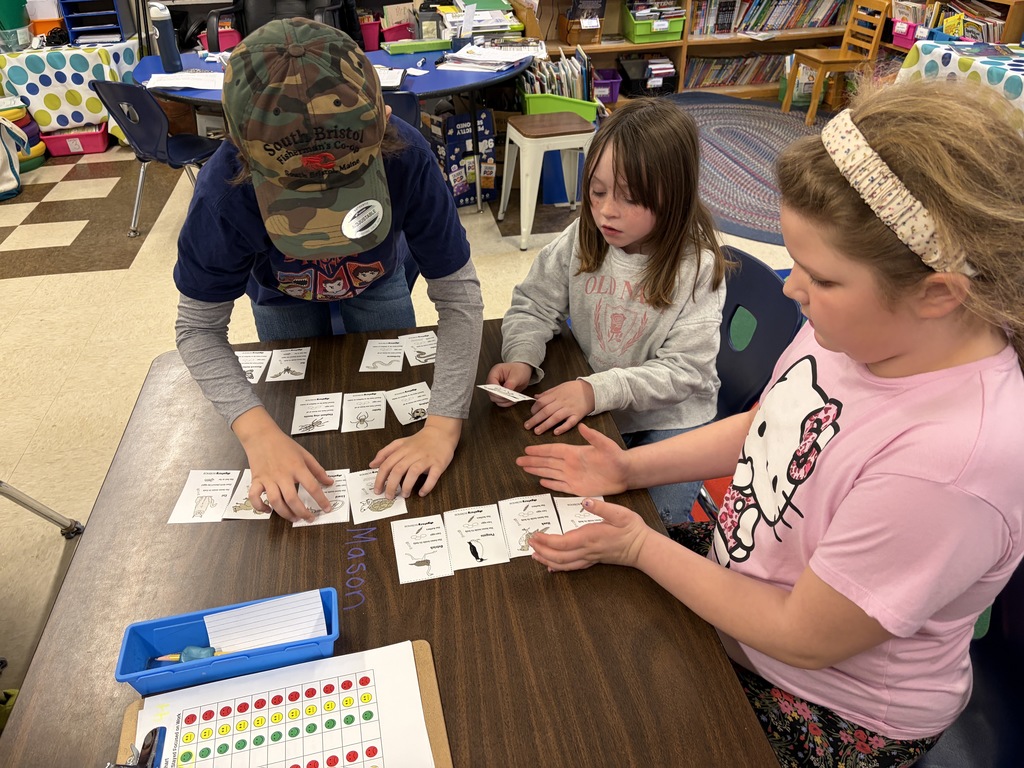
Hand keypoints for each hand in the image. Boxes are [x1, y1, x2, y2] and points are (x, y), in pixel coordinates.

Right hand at [233, 407, 332, 522]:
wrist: (261, 435)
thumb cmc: (284, 445)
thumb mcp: (305, 454)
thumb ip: (318, 470)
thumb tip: (329, 482)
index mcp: (297, 467)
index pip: (312, 486)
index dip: (321, 500)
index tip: (327, 508)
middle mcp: (282, 475)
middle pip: (292, 498)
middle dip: (302, 512)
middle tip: (309, 518)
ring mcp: (268, 478)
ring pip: (275, 501)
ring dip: (285, 513)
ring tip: (293, 518)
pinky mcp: (256, 480)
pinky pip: (254, 497)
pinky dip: (260, 507)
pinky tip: (268, 511)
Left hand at [370, 415, 461, 497]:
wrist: (441, 432)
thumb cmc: (420, 440)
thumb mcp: (400, 443)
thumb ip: (385, 453)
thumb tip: (372, 464)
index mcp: (403, 449)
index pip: (387, 465)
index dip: (380, 479)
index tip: (377, 490)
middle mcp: (413, 454)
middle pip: (398, 470)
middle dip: (391, 486)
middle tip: (389, 496)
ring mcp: (426, 458)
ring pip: (413, 472)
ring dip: (407, 486)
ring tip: (405, 495)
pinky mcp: (438, 463)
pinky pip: (433, 476)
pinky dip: (427, 486)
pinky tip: (422, 493)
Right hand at [485, 362, 532, 406]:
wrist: (523, 371)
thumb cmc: (519, 370)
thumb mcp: (517, 375)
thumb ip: (511, 383)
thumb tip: (506, 392)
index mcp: (495, 372)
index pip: (491, 384)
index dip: (496, 391)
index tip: (505, 394)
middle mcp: (493, 380)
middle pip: (491, 393)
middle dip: (501, 397)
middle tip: (510, 398)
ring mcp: (496, 388)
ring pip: (495, 399)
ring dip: (504, 401)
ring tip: (513, 399)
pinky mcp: (500, 394)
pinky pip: (500, 401)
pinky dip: (506, 403)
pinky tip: (513, 400)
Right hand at [517, 422, 628, 495]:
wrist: (625, 472)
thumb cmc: (616, 457)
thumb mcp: (605, 444)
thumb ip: (593, 436)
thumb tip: (581, 425)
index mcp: (575, 452)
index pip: (552, 451)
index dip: (539, 450)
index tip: (527, 449)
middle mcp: (571, 464)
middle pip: (547, 462)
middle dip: (532, 461)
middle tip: (518, 460)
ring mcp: (573, 476)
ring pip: (550, 472)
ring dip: (537, 470)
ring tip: (524, 467)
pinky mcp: (577, 487)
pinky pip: (560, 485)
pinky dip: (550, 483)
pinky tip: (541, 481)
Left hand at [525, 380, 594, 434]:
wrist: (592, 390)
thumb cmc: (574, 388)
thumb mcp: (559, 387)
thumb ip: (547, 393)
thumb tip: (535, 397)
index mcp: (556, 395)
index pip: (542, 402)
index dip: (534, 409)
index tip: (530, 414)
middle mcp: (562, 402)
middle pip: (546, 411)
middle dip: (535, 419)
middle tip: (527, 426)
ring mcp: (570, 409)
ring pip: (556, 417)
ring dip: (545, 425)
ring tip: (537, 431)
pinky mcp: (578, 415)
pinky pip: (570, 422)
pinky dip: (563, 428)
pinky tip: (556, 433)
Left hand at [529, 497, 649, 570]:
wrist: (643, 548)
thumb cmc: (632, 529)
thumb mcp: (620, 513)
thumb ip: (601, 508)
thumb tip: (586, 502)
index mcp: (590, 536)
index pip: (562, 542)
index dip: (546, 541)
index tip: (535, 535)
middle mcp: (587, 550)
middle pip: (558, 556)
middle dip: (541, 551)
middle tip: (529, 543)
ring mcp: (589, 557)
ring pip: (563, 564)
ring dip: (546, 560)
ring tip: (534, 555)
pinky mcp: (592, 560)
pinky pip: (572, 567)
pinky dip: (558, 567)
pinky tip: (551, 567)